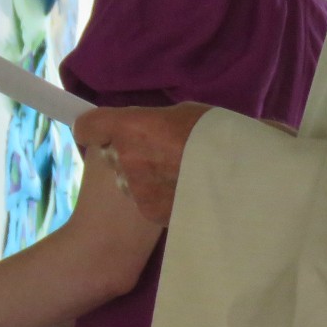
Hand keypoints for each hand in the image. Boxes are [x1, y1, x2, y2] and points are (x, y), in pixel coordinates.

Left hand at [73, 103, 211, 226]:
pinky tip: (181, 191)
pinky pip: (144, 200)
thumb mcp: (179, 115)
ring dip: (142, 177)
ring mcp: (135, 189)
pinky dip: (157, 196)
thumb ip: (149, 123)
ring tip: (175, 174)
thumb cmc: (213, 134)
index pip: (86, 127)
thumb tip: (140, 129)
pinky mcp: (149, 211)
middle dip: (126, 153)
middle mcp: (124, 158)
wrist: (239, 176)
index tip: (102, 132)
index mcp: (128, 128)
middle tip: (157, 152)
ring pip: (127, 180)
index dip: (93, 129)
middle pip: (110, 154)